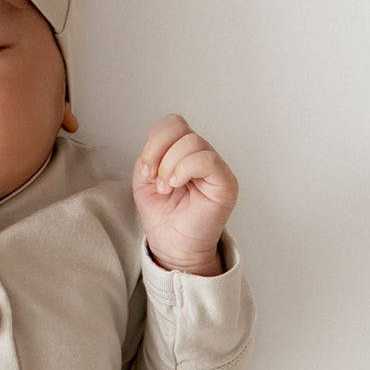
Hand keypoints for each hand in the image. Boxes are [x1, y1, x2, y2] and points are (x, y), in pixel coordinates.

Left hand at [133, 114, 236, 270]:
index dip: (154, 141)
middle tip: (157, 181)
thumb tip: (156, 149)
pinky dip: (185, 168)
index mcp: (182, 151)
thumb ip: (148, 157)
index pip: (172, 124)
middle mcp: (200, 154)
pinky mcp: (225, 181)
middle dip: (158, 153)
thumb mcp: (144, 181)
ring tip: (167, 188)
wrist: (173, 246)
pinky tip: (177, 184)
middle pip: (179, 127)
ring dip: (170, 166)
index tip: (146, 170)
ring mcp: (214, 166)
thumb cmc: (163, 216)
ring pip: (192, 142)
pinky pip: (207, 159)